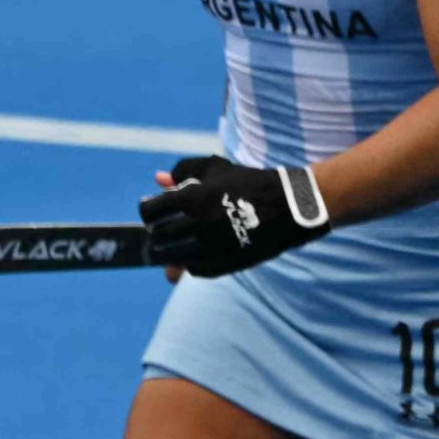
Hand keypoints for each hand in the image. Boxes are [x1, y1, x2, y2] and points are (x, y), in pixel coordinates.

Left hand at [140, 155, 332, 277]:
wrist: (290, 206)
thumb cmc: (248, 182)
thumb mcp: (215, 168)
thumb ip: (182, 171)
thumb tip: (158, 179)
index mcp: (194, 198)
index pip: (150, 212)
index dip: (149, 211)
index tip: (154, 211)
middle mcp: (200, 224)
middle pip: (159, 237)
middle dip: (158, 232)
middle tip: (164, 229)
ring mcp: (213, 247)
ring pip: (174, 258)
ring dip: (170, 251)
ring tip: (176, 244)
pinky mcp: (226, 264)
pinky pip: (196, 270)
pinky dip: (191, 263)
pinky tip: (197, 252)